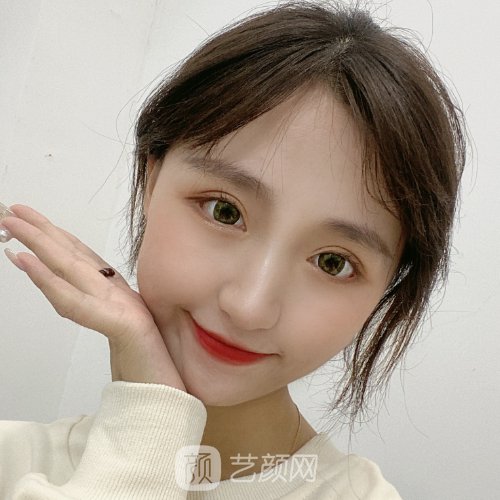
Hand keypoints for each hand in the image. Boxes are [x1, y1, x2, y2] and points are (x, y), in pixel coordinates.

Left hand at [0, 204, 185, 390]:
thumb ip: (109, 314)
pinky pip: (77, 301)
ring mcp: (123, 307)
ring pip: (74, 269)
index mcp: (119, 296)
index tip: (33, 221)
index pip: (84, 260)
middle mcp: (120, 295)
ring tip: (13, 223)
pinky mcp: (125, 325)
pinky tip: (26, 262)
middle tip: (13, 209)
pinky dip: (50, 280)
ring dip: (40, 243)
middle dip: (42, 231)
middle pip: (75, 257)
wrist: (171, 398)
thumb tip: (87, 300)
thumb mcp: (123, 337)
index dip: (58, 238)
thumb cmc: (148, 369)